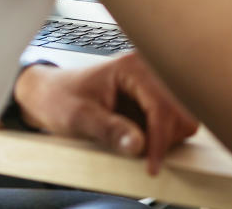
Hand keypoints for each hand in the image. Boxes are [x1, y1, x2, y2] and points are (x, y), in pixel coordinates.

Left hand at [12, 51, 198, 173]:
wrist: (50, 94)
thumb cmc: (60, 98)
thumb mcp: (79, 117)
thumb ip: (110, 130)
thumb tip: (138, 145)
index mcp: (133, 67)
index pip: (162, 105)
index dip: (160, 139)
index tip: (151, 165)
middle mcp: (149, 70)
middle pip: (180, 110)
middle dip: (165, 136)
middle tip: (141, 153)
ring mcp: (153, 83)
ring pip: (181, 116)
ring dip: (165, 137)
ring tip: (137, 144)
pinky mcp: (153, 97)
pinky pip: (173, 120)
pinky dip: (162, 135)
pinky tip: (140, 138)